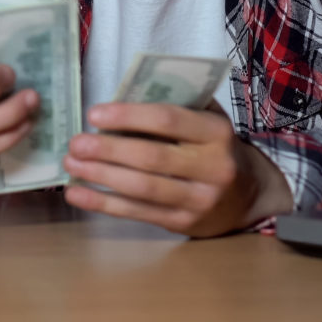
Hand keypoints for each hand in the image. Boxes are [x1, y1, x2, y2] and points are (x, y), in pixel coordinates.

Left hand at [62, 102, 293, 236]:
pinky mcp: (184, 223)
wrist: (250, 195)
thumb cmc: (216, 147)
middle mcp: (212, 168)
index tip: (94, 113)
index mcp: (216, 133)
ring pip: (142, 188)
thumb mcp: (208, 119)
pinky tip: (77, 193)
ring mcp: (199, 200)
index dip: (128, 116)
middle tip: (75, 142)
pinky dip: (104, 204)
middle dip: (108, 149)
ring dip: (101, 176)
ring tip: (70, 164)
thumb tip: (121, 97)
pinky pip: (138, 213)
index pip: (168, 120)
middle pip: (151, 157)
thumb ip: (175, 105)